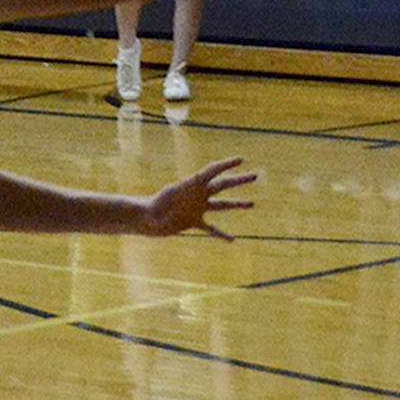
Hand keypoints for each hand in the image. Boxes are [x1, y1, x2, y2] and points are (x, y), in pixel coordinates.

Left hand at [139, 157, 256, 240]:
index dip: (226, 164)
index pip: (211, 171)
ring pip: (222, 206)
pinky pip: (211, 229)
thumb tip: (161, 212)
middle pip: (222, 185)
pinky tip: (233, 240)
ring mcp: (196, 209)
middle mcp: (197, 195)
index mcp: (190, 185)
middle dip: (239, 180)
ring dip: (237, 205)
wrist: (143, 219)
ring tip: (253, 204)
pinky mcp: (193, 222)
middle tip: (255, 175)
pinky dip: (222, 234)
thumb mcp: (157, 204)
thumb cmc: (148, 209)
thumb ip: (163, 207)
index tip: (241, 159)